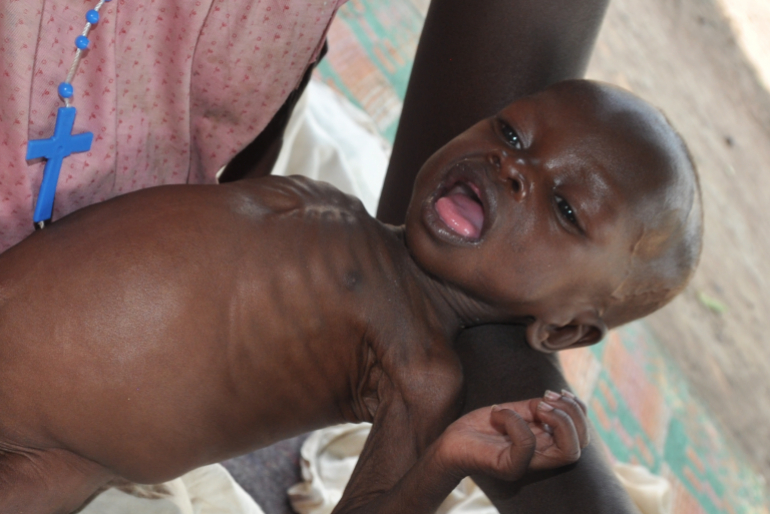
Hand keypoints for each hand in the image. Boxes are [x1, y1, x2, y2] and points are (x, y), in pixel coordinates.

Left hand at [435, 390, 588, 480]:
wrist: (452, 441)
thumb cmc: (484, 426)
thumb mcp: (516, 410)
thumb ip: (538, 407)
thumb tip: (556, 398)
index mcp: (546, 443)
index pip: (582, 436)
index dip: (578, 410)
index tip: (557, 392)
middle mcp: (541, 457)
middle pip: (580, 446)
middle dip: (573, 415)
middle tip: (546, 399)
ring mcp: (527, 465)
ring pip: (568, 452)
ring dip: (558, 419)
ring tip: (538, 405)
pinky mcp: (510, 467)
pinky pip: (526, 445)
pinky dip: (515, 420)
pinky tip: (498, 413)